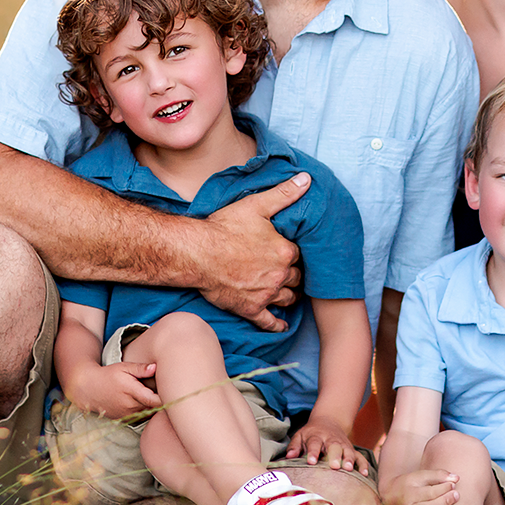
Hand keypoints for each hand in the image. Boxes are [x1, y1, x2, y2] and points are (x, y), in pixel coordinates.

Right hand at [62, 360, 160, 420]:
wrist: (88, 389)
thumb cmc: (108, 375)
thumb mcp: (123, 368)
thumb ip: (140, 368)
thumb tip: (155, 367)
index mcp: (131, 392)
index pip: (155, 401)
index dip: (166, 398)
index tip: (173, 392)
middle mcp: (130, 406)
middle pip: (155, 408)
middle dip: (162, 401)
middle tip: (168, 391)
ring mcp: (127, 415)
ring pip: (148, 414)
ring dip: (154, 407)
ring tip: (156, 396)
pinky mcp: (124, 420)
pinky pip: (141, 417)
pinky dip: (145, 411)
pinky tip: (145, 403)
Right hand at [196, 174, 307, 331]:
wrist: (197, 253)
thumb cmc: (224, 228)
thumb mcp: (256, 205)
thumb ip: (284, 194)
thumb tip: (306, 179)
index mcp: (285, 251)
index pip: (300, 254)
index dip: (295, 252)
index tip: (290, 251)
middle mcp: (280, 275)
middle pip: (297, 278)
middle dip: (295, 274)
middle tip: (291, 271)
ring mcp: (266, 294)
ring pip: (287, 298)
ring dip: (290, 295)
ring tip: (289, 292)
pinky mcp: (251, 309)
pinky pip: (269, 322)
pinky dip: (278, 324)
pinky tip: (283, 325)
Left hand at [286, 416, 368, 474]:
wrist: (329, 421)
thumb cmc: (311, 433)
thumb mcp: (300, 435)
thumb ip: (294, 446)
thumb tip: (289, 456)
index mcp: (316, 436)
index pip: (314, 443)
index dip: (313, 452)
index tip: (311, 461)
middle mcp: (331, 439)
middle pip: (333, 446)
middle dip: (335, 455)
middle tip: (334, 466)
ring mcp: (343, 444)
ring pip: (347, 450)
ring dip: (349, 459)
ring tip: (349, 469)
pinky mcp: (351, 449)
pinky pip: (359, 456)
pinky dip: (363, 464)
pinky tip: (364, 474)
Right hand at [382, 470, 459, 504]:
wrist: (388, 498)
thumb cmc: (408, 485)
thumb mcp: (419, 476)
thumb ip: (437, 475)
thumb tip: (457, 478)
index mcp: (409, 482)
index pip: (429, 480)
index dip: (444, 482)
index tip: (455, 481)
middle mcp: (408, 497)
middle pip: (430, 494)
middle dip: (446, 493)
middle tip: (456, 492)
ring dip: (444, 504)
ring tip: (454, 498)